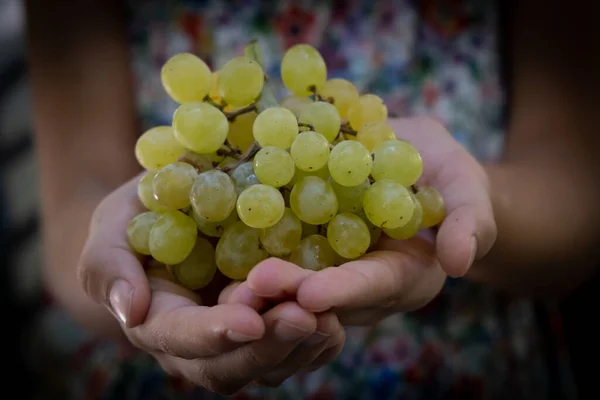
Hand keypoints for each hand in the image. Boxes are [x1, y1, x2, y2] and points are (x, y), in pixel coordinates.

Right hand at [77, 175, 344, 392]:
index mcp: (160, 322)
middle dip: (269, 344)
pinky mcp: (274, 327)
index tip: (248, 319)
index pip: (184, 339)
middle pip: (233, 367)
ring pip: (272, 366)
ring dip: (301, 345)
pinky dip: (321, 338)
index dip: (215, 334)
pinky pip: (301, 350)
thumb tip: (131, 311)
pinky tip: (337, 313)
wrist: (177, 213)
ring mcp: (241, 340)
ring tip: (328, 314)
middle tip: (303, 316)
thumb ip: (109, 266)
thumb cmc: (139, 217)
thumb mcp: (114, 225)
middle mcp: (202, 345)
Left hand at [228, 117, 496, 325]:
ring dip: (258, 287)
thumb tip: (459, 261)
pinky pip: (270, 249)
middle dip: (288, 294)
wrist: (405, 155)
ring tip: (225, 285)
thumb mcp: (466, 187)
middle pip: (323, 295)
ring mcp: (323, 264)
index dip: (346, 290)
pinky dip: (244, 251)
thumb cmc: (443, 173)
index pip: (374, 286)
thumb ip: (470, 220)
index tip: (313, 291)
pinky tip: (212, 245)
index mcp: (401, 276)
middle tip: (251, 288)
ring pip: (290, 282)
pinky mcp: (297, 240)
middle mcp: (357, 281)